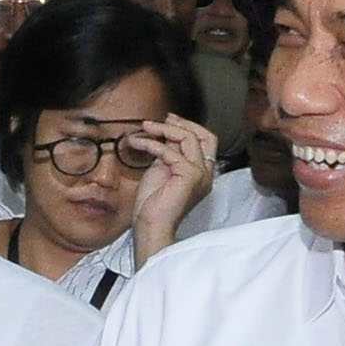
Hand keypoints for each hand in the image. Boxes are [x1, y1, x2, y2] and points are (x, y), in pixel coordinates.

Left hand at [127, 115, 218, 256]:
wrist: (151, 225)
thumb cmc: (153, 203)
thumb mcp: (162, 169)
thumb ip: (169, 152)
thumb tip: (166, 133)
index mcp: (202, 172)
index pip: (206, 140)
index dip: (189, 126)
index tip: (169, 119)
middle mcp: (206, 173)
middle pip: (203, 135)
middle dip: (182, 123)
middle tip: (162, 119)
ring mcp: (200, 175)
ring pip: (188, 138)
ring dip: (163, 129)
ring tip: (145, 128)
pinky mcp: (189, 176)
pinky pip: (170, 151)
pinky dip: (152, 144)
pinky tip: (138, 143)